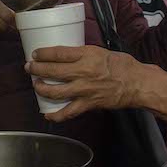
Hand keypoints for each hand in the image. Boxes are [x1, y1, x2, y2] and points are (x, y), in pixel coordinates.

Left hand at [25, 45, 142, 121]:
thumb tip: (68, 56)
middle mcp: (83, 72)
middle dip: (36, 69)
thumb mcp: (101, 51)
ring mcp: (84, 89)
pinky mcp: (88, 104)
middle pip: (52, 70)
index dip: (43, 53)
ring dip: (41, 88)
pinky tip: (47, 114)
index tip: (35, 53)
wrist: (137, 83)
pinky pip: (68, 112)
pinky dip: (56, 115)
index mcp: (87, 55)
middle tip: (29, 67)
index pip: (58, 53)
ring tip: (36, 85)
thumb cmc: (123, 65)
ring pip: (55, 91)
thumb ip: (83, 54)